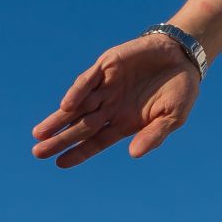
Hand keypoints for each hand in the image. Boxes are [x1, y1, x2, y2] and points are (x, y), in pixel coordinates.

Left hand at [31, 32, 202, 167]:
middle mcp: (110, 107)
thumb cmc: (180, 91)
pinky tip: (66, 105)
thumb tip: (134, 154)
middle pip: (80, 126)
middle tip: (38, 153)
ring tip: (39, 134)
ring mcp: (106, 87)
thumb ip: (154, 135)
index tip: (60, 163)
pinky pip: (88, 81)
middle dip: (60, 140)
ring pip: (77, 106)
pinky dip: (77, 93)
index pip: (96, 141)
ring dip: (58, 119)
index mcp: (124, 123)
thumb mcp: (173, 118)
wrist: (183, 57)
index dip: (79, 152)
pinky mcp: (106, 67)